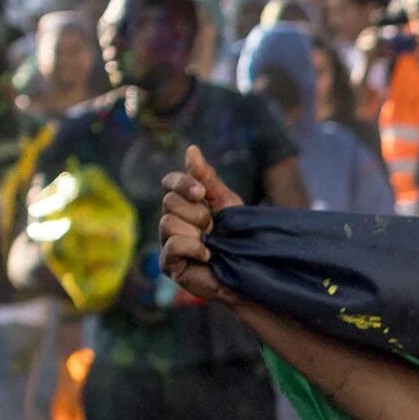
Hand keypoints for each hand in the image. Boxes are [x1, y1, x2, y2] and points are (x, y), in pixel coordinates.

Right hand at [158, 145, 239, 303]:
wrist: (251, 270)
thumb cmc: (239, 237)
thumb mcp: (226, 203)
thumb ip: (207, 178)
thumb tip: (191, 149)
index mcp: (184, 204)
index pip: (170, 183)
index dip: (182, 183)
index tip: (201, 193)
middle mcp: (171, 220)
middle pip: (169, 201)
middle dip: (198, 213)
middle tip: (213, 228)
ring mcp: (168, 242)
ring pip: (168, 222)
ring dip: (195, 232)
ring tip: (211, 244)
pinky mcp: (169, 264)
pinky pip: (172, 245)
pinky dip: (193, 248)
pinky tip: (208, 256)